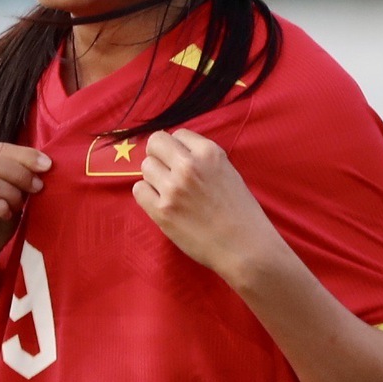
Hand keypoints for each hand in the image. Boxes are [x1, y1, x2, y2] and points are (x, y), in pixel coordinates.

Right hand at [0, 142, 50, 294]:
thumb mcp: (4, 194)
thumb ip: (14, 175)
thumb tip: (41, 162)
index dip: (23, 154)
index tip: (47, 165)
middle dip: (20, 172)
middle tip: (37, 187)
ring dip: (12, 194)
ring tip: (17, 207)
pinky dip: (2, 209)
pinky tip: (6, 216)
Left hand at [132, 129, 282, 283]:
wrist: (244, 247)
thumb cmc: (241, 212)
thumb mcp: (228, 172)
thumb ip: (203, 159)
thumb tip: (176, 153)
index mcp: (209, 153)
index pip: (177, 134)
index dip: (178, 148)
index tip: (182, 162)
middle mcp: (188, 166)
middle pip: (154, 144)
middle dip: (159, 156)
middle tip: (168, 173)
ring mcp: (173, 189)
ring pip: (145, 167)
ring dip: (154, 178)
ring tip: (169, 192)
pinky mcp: (162, 211)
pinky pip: (138, 190)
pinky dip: (146, 195)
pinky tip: (161, 203)